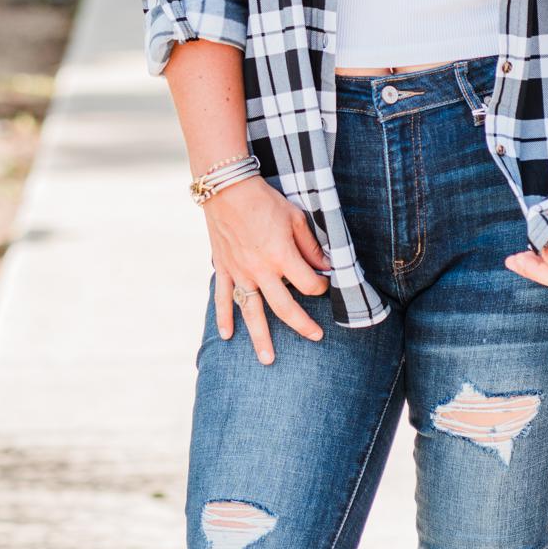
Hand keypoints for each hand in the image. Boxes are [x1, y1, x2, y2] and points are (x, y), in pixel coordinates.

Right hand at [205, 176, 332, 362]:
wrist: (227, 188)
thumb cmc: (265, 200)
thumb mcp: (296, 218)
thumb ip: (310, 246)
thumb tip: (324, 266)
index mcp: (282, 256)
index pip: (308, 284)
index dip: (321, 286)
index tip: (325, 282)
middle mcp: (261, 270)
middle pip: (284, 307)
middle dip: (302, 325)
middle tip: (315, 337)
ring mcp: (240, 273)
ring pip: (252, 312)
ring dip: (260, 337)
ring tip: (268, 360)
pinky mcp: (224, 269)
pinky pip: (223, 298)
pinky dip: (223, 318)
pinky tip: (227, 336)